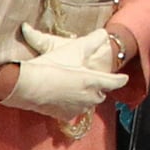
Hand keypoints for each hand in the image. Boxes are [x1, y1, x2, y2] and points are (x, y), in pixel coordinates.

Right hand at [3, 22, 121, 121]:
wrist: (26, 85)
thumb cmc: (50, 65)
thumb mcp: (73, 49)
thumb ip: (92, 41)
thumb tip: (103, 33)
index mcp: (95, 81)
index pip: (117, 82)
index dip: (120, 79)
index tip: (123, 78)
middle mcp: (90, 97)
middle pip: (102, 94)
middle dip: (98, 88)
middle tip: (88, 80)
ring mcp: (78, 108)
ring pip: (88, 104)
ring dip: (85, 97)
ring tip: (74, 89)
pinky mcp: (65, 116)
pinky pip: (74, 112)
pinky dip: (72, 106)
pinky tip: (63, 99)